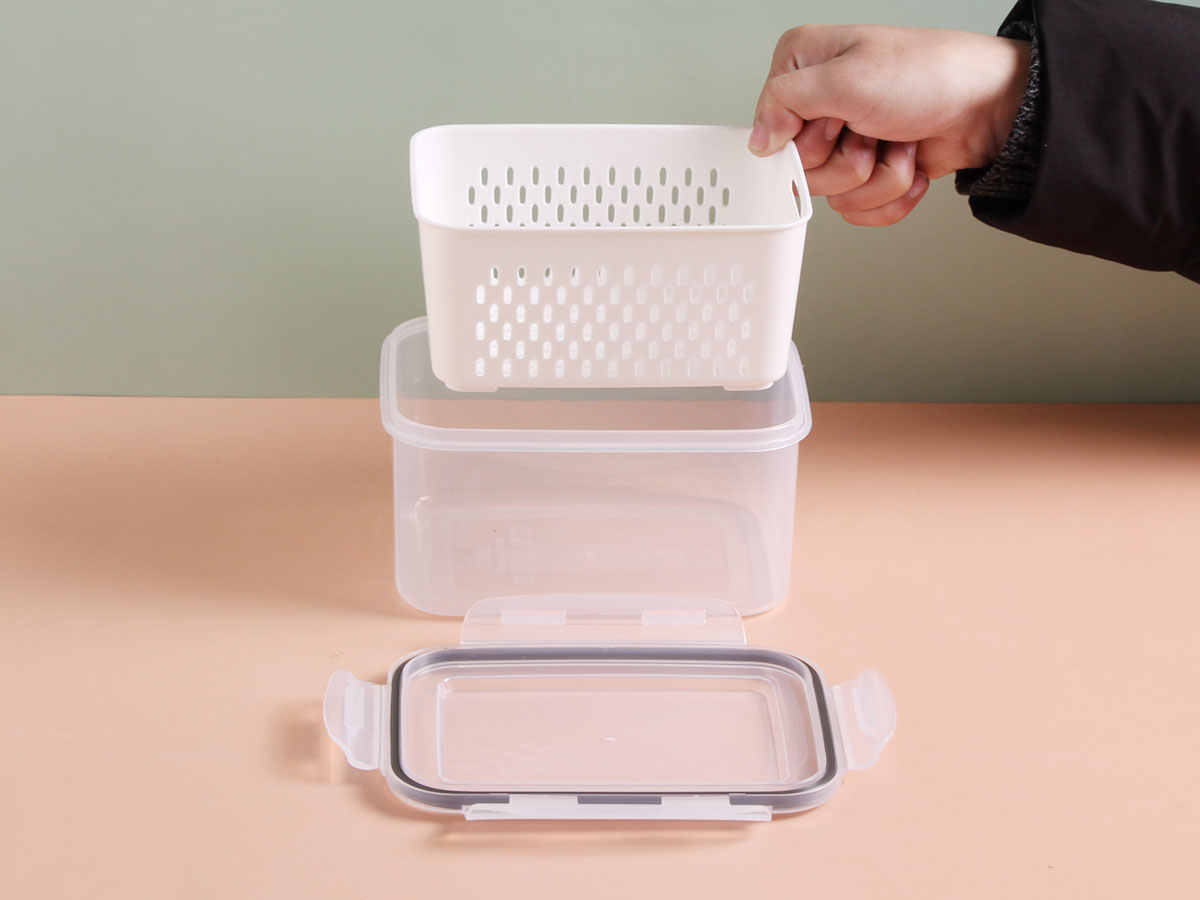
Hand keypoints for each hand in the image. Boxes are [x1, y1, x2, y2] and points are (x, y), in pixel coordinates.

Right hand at [750, 25, 1031, 224]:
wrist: (988, 105)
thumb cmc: (930, 76)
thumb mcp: (848, 77)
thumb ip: (786, 102)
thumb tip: (757, 140)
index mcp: (801, 67)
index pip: (769, 132)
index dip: (805, 139)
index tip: (836, 120)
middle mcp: (816, 104)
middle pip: (802, 171)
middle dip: (847, 160)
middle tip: (872, 128)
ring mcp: (842, 141)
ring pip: (833, 196)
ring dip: (877, 177)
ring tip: (896, 139)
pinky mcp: (867, 172)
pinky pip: (858, 212)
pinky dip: (891, 195)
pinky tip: (907, 161)